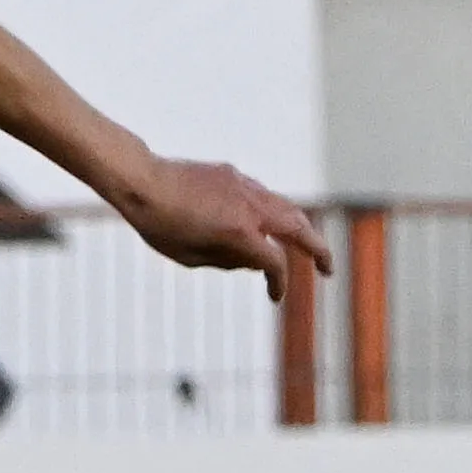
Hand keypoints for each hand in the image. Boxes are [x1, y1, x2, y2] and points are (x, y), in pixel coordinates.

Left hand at [113, 156, 332, 300]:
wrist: (143, 181)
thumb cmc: (160, 224)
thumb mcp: (190, 257)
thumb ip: (227, 262)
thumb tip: (254, 260)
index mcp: (241, 233)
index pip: (274, 263)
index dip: (278, 283)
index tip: (274, 296)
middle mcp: (251, 208)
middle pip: (300, 229)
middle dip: (319, 251)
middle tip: (328, 269)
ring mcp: (246, 188)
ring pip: (288, 208)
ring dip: (302, 229)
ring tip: (308, 246)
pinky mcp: (236, 176)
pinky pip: (264, 196)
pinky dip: (275, 212)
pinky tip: (268, 223)